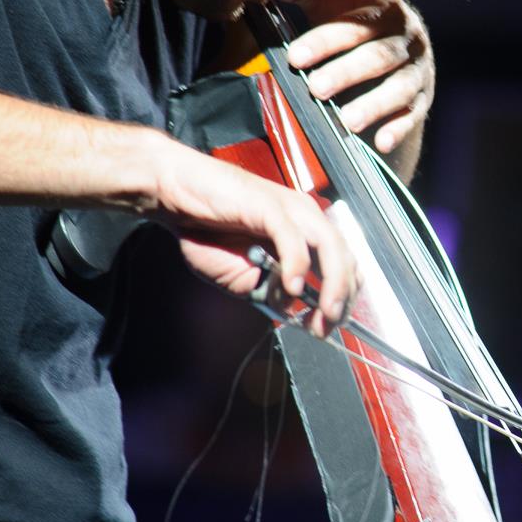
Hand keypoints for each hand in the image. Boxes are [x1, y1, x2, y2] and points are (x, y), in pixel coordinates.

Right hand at [150, 139, 355, 334]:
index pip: (343, 264)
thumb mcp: (243, 277)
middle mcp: (305, 216)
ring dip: (333, 283)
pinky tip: (293, 287)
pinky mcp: (267, 205)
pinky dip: (297, 263)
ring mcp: (289, 209)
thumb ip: (270, 290)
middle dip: (342, 297)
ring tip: (325, 312)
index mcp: (305, 231)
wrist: (176, 196)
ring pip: (330, 245)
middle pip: (344, 257)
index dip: (344, 296)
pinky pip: (291, 236)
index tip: (331, 324)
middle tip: (327, 326)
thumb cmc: (207, 230)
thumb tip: (291, 307)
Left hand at [286, 0, 433, 161]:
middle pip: (378, 57)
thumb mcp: (338, 3)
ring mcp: (419, 70)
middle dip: (346, 73)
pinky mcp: (424, 98)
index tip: (294, 57)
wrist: (405, 43)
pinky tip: (381, 143)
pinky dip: (398, 129)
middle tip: (315, 89)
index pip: (354, 26)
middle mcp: (408, 39)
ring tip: (347, 121)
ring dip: (374, 105)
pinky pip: (414, 114)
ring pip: (400, 87)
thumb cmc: (360, 24)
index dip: (324, 42)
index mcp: (384, 11)